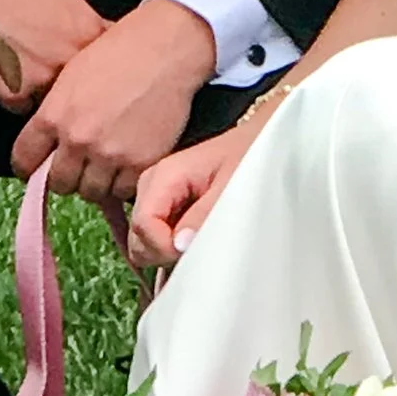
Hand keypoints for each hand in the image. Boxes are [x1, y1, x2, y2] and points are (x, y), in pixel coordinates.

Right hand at [0, 0, 104, 108]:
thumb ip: (84, 22)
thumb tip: (99, 37)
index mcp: (87, 33)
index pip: (110, 64)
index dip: (100, 67)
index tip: (93, 66)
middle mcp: (70, 61)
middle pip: (83, 88)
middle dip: (74, 83)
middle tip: (48, 63)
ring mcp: (42, 82)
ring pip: (53, 100)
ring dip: (45, 91)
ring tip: (22, 63)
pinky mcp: (11, 95)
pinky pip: (23, 104)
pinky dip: (16, 93)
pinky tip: (2, 68)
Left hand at [11, 0, 216, 206]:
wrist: (164, 50)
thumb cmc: (119, 52)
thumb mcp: (70, 75)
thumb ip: (55, 113)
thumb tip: (49, 142)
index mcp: (54, 116)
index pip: (24, 160)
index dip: (29, 167)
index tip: (35, 169)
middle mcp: (78, 139)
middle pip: (59, 183)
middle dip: (66, 176)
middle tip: (79, 165)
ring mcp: (110, 154)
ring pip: (92, 193)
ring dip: (96, 182)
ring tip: (106, 163)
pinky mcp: (140, 163)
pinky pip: (123, 191)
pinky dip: (124, 183)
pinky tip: (127, 164)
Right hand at [128, 115, 264, 270]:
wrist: (258, 143)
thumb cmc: (248, 158)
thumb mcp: (232, 186)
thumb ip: (204, 215)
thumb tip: (178, 245)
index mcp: (165, 175)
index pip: (142, 224)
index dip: (163, 247)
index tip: (191, 252)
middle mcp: (152, 184)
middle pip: (137, 237)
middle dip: (163, 252)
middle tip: (199, 246)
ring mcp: (155, 196)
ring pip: (143, 241)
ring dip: (167, 251)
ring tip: (200, 241)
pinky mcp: (163, 207)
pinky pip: (155, 238)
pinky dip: (171, 248)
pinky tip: (195, 241)